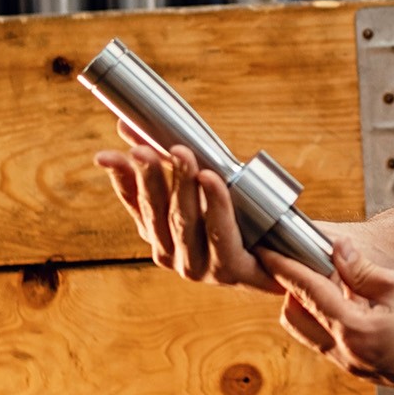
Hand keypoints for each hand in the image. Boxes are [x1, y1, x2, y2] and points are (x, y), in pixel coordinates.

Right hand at [92, 124, 279, 292]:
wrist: (286, 250)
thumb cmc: (241, 215)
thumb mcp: (201, 182)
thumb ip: (168, 160)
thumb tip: (127, 124)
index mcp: (159, 233)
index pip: (133, 203)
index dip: (121, 178)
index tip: (107, 155)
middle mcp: (172, 254)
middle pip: (156, 212)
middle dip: (149, 178)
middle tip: (144, 149)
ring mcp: (198, 267)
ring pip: (183, 221)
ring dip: (180, 185)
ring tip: (181, 153)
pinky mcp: (230, 270)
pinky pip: (220, 233)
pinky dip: (214, 204)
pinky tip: (209, 178)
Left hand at [264, 239, 393, 394]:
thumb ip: (367, 272)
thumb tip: (336, 250)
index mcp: (359, 333)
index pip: (310, 294)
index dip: (287, 269)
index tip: (268, 251)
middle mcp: (350, 356)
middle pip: (296, 317)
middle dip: (294, 288)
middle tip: (299, 258)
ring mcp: (357, 367)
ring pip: (312, 333)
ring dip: (312, 305)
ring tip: (327, 275)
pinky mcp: (367, 371)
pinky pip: (333, 342)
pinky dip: (331, 319)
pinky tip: (351, 298)